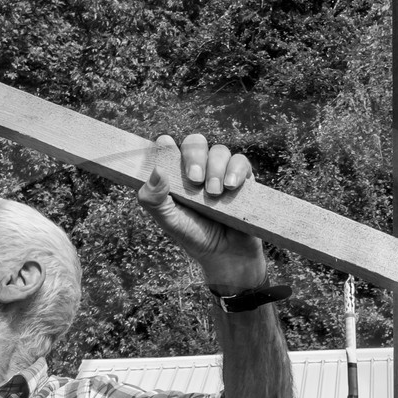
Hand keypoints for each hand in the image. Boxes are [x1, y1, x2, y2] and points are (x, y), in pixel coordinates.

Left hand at [136, 133, 265, 290]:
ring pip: (219, 151)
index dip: (165, 143)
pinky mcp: (242, 179)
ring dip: (216, 168)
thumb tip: (156, 170)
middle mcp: (198, 169)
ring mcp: (221, 173)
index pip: (169, 148)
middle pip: (195, 142)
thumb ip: (154, 199)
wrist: (226, 255)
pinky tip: (230, 187)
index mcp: (175, 175)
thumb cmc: (194, 236)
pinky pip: (241, 162)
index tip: (165, 145)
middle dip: (194, 156)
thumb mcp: (168, 221)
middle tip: (195, 180)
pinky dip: (236, 170)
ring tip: (214, 193)